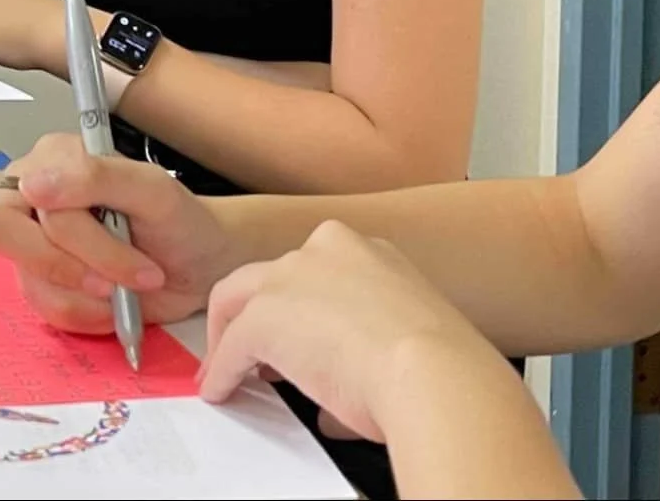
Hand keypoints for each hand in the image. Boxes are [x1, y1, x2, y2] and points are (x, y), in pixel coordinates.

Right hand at [0, 133, 235, 333]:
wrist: (199, 267)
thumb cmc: (178, 220)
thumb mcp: (151, 190)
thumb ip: (96, 177)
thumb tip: (32, 185)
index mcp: (53, 158)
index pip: (27, 190)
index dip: (67, 227)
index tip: (122, 237)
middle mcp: (30, 195)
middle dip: (65, 264)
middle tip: (115, 282)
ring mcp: (32, 243)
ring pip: (28, 277)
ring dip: (88, 294)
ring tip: (130, 288)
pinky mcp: (41, 283)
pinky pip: (44, 308)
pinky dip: (87, 314)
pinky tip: (116, 304)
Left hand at [199, 221, 504, 440]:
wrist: (431, 374)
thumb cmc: (437, 366)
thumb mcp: (403, 340)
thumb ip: (363, 354)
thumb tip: (337, 407)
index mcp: (365, 252)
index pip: (314, 273)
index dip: (300, 307)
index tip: (297, 335)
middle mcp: (324, 251)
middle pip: (268, 277)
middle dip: (254, 312)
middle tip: (252, 351)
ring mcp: (290, 278)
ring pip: (239, 300)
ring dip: (231, 337)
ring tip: (230, 371)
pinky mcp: (264, 317)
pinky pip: (232, 346)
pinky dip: (223, 370)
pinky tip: (223, 390)